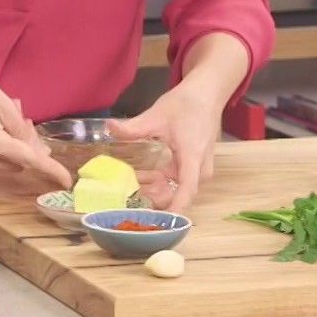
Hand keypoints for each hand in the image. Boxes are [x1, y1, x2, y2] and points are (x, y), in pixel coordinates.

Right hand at [0, 62, 72, 190]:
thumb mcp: (2, 102)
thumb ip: (21, 130)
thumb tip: (36, 150)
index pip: (30, 161)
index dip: (51, 171)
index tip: (67, 181)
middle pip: (18, 166)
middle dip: (30, 152)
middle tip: (29, 124)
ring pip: (5, 167)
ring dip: (16, 152)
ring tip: (11, 123)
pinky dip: (2, 153)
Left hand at [105, 81, 222, 213]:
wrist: (207, 93)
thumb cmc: (186, 104)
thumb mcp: (157, 115)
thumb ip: (133, 127)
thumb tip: (108, 127)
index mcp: (192, 157)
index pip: (187, 191)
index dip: (174, 210)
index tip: (159, 224)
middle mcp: (201, 167)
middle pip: (180, 193)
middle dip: (156, 198)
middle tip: (130, 197)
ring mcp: (202, 167)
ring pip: (180, 188)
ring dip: (158, 189)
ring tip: (133, 184)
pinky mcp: (199, 165)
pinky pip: (181, 180)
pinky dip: (164, 181)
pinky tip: (146, 176)